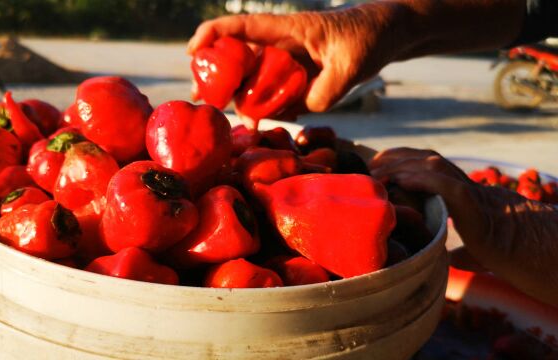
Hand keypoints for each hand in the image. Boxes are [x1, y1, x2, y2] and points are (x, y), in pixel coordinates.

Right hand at [187, 4, 404, 112]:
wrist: (387, 35)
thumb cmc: (368, 37)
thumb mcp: (351, 65)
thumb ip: (324, 91)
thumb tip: (298, 111)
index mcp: (287, 30)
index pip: (241, 27)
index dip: (211, 35)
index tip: (192, 53)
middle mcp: (281, 45)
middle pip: (238, 57)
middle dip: (217, 75)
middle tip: (201, 98)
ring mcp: (288, 62)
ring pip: (254, 78)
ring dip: (243, 98)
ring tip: (243, 123)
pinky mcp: (298, 78)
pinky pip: (276, 93)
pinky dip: (268, 106)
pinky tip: (267, 122)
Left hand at [369, 148, 557, 305]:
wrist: (515, 246)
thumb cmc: (490, 244)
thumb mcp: (455, 239)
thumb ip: (439, 241)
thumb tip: (425, 256)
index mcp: (450, 184)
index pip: (418, 160)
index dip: (394, 159)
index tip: (373, 168)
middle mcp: (454, 179)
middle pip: (418, 157)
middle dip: (391, 159)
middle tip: (367, 169)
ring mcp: (461, 186)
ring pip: (427, 164)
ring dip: (400, 166)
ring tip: (377, 175)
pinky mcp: (467, 199)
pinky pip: (442, 182)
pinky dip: (421, 179)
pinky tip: (401, 182)